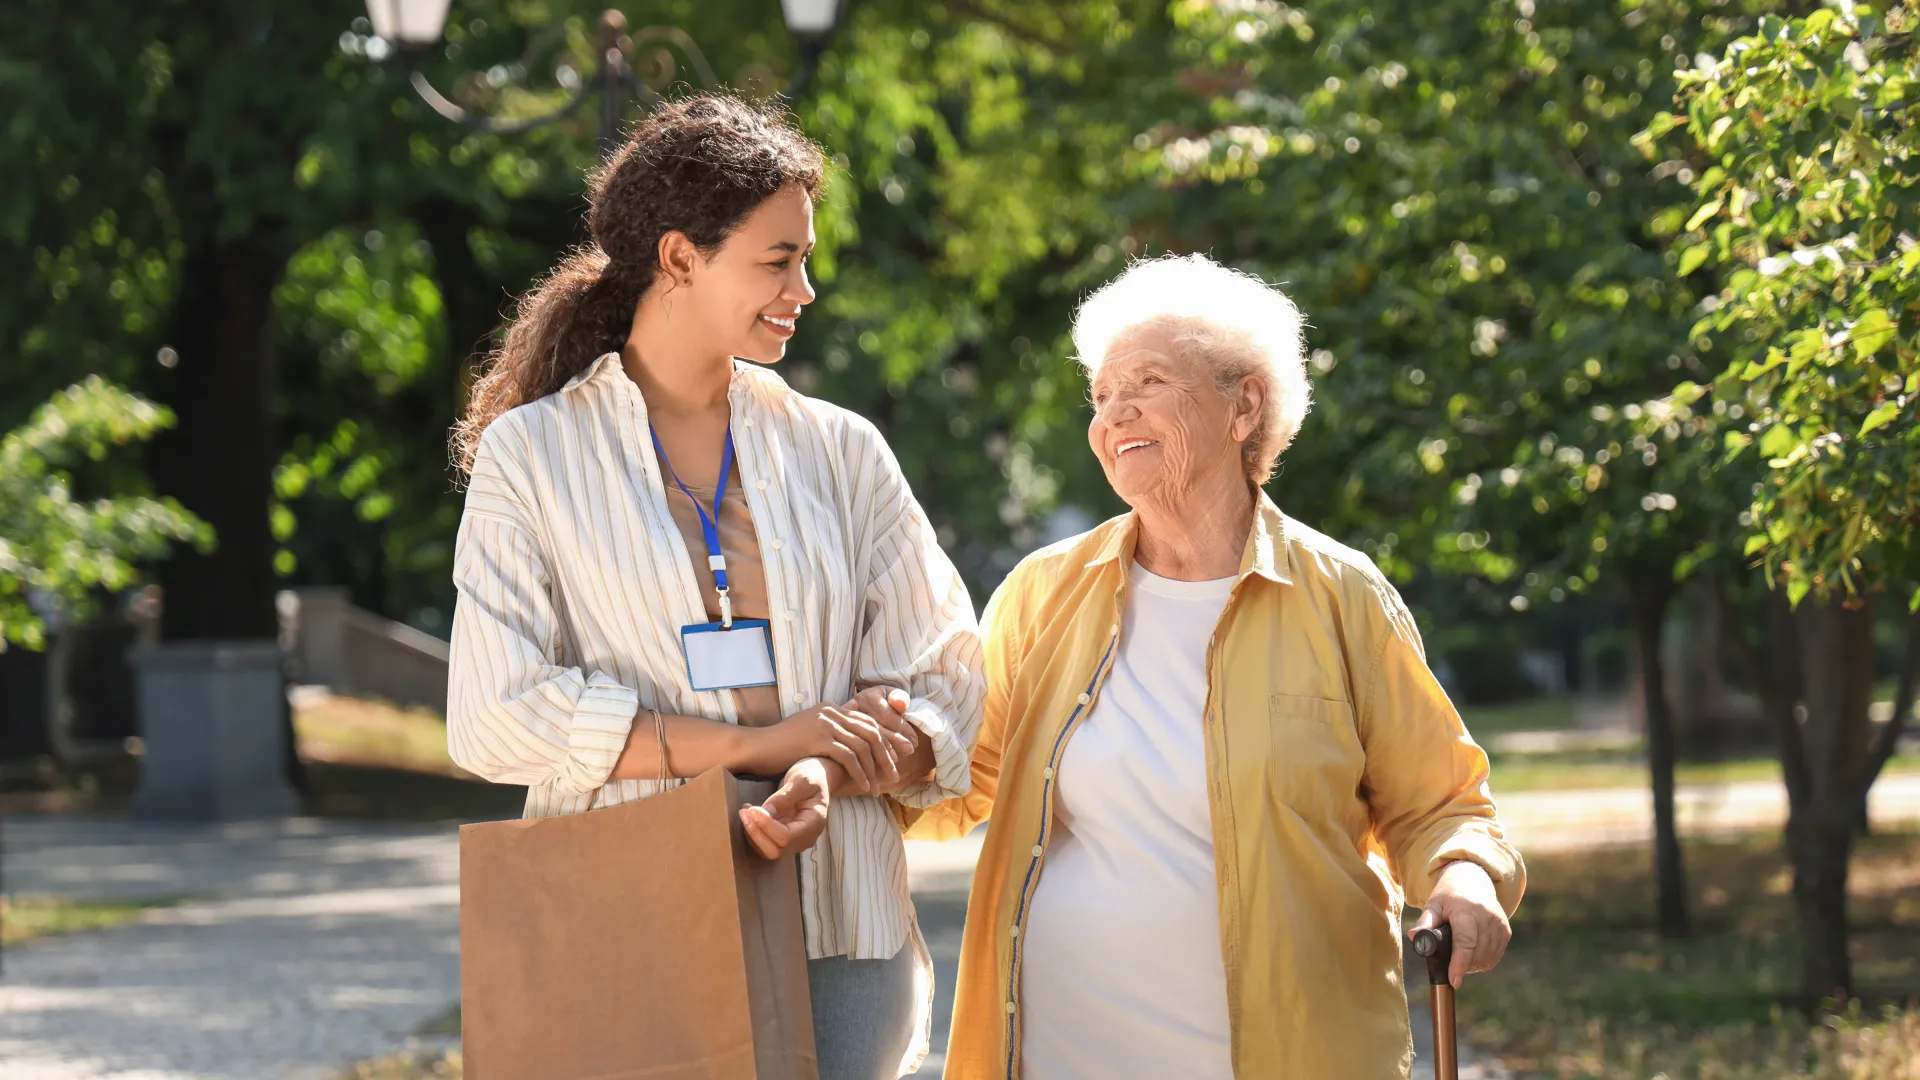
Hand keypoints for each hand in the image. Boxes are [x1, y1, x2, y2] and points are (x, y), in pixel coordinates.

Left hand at [740, 758, 829, 858]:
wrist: (817, 779)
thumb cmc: (813, 776)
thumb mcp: (802, 779)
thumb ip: (785, 796)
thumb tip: (765, 812)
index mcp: (814, 824)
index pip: (786, 837)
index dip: (766, 826)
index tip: (752, 809)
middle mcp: (805, 838)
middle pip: (775, 850)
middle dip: (756, 833)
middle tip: (744, 811)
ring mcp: (794, 841)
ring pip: (767, 851)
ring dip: (752, 834)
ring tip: (744, 811)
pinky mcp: (784, 838)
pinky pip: (765, 844)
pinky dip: (753, 833)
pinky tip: (748, 815)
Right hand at [752, 700, 911, 794]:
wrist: (756, 748)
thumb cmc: (782, 747)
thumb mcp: (810, 734)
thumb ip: (831, 733)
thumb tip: (852, 741)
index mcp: (832, 708)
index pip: (869, 721)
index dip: (888, 738)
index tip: (900, 754)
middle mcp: (831, 712)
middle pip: (871, 731)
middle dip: (888, 753)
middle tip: (896, 772)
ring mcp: (825, 724)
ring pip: (863, 746)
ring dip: (875, 768)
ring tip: (880, 786)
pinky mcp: (818, 739)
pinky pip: (849, 757)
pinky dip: (860, 773)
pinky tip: (865, 786)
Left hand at [1409, 861, 1511, 987]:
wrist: (1473, 880)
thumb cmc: (1448, 896)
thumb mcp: (1433, 905)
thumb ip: (1424, 922)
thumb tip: (1414, 936)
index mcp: (1467, 909)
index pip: (1466, 942)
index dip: (1460, 964)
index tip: (1454, 980)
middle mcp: (1487, 916)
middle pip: (1476, 953)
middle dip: (1463, 966)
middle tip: (1450, 965)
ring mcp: (1499, 924)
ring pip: (1487, 957)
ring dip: (1473, 965)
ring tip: (1460, 957)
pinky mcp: (1506, 930)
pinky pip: (1495, 955)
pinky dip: (1483, 961)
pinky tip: (1472, 955)